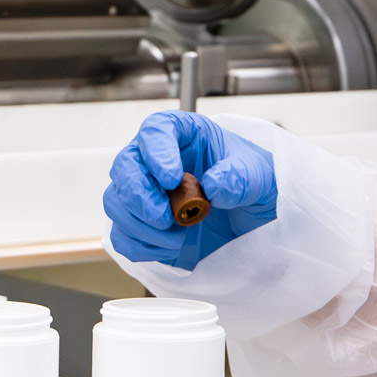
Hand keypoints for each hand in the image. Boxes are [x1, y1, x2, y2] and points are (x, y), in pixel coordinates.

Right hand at [104, 112, 277, 269]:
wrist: (252, 214)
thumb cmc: (251, 180)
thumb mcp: (259, 174)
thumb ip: (240, 176)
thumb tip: (215, 186)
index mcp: (183, 134)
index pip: (156, 130)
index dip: (157, 152)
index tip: (171, 177)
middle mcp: (155, 159)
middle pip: (125, 167)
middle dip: (139, 195)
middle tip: (164, 217)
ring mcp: (145, 192)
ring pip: (117, 202)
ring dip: (140, 224)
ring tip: (178, 236)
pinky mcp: (143, 224)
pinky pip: (123, 235)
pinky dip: (142, 245)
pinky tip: (170, 246)